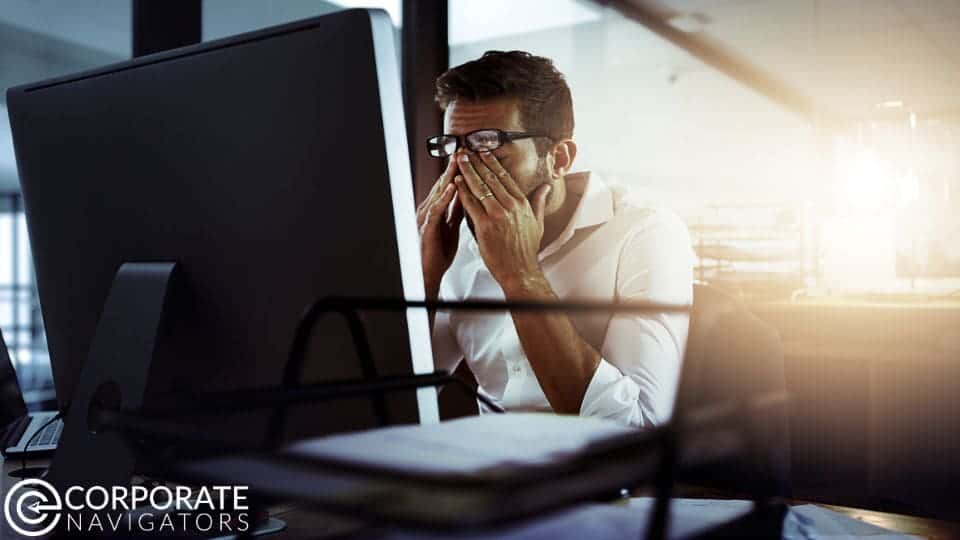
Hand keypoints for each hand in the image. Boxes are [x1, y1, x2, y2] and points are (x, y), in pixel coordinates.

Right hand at [416, 156, 463, 297]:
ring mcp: (426, 216)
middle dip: (454, 166)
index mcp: (437, 208)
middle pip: (443, 183)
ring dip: (449, 176)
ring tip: (459, 161)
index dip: (460, 169)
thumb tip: (468, 195)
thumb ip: (458, 210)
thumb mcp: (452, 226)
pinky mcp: (426, 227)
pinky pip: (437, 209)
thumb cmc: (438, 251)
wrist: (427, 272)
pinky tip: (453, 187)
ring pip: (439, 191)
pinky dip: (445, 197)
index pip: (449, 184)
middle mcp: (430, 208)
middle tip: (464, 148)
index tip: (471, 155)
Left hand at [454, 150, 551, 292]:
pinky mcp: (486, 225)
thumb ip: (539, 202)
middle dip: (477, 162)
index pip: (505, 177)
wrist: (520, 270)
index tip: (484, 152)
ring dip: (468, 171)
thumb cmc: (527, 250)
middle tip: (467, 150)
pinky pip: (471, 204)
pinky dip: (463, 191)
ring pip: (480, 187)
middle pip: (491, 178)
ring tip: (460, 160)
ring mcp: (498, 215)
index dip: (493, 163)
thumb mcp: (538, 223)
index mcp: (522, 204)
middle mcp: (511, 206)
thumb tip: (545, 187)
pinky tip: (457, 182)